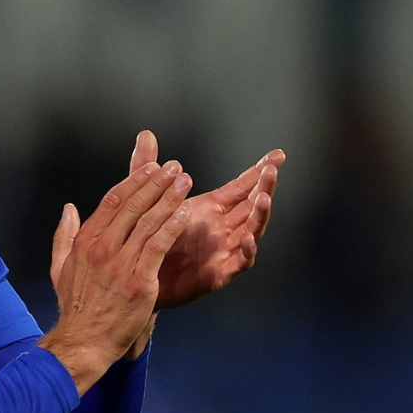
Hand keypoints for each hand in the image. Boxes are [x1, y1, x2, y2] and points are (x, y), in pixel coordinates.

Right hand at [40, 160, 191, 395]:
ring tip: (184, 182)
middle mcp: (102, 247)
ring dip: (169, 198)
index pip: (113, 200)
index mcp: (85, 240)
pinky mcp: (140, 281)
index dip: (134, 181)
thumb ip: (64, 236)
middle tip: (174, 167)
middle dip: (156, 183)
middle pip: (133, 205)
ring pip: (149, 221)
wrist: (84, 340)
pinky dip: (171, 227)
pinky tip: (183, 213)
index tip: (151, 167)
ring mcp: (121, 263)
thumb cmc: (75, 306)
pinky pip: (158, 246)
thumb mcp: (59, 267)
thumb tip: (68, 209)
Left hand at [127, 130, 284, 309]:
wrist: (135, 278)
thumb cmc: (145, 238)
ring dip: (260, 215)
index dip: (258, 171)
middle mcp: (222, 228)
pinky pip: (240, 262)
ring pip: (252, 230)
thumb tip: (145, 134)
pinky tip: (248, 238)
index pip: (241, 186)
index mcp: (210, 208)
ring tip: (263, 198)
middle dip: (264, 187)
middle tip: (272, 170)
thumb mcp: (146, 198)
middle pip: (252, 205)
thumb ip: (148, 167)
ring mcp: (223, 250)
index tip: (277, 155)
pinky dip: (247, 250)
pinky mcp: (219, 273)